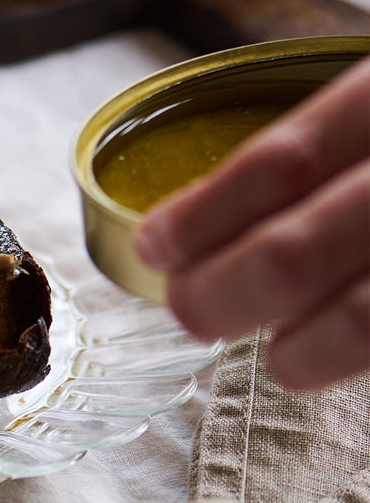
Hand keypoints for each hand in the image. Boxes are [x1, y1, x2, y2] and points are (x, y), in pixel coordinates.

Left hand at [134, 56, 369, 390]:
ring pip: (362, 318)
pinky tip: (337, 353)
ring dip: (302, 351)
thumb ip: (328, 146)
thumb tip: (217, 213)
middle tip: (190, 309)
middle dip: (221, 293)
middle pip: (293, 255)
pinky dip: (355, 354)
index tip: (152, 245)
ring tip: (277, 356)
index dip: (201, 216)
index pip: (278, 163)